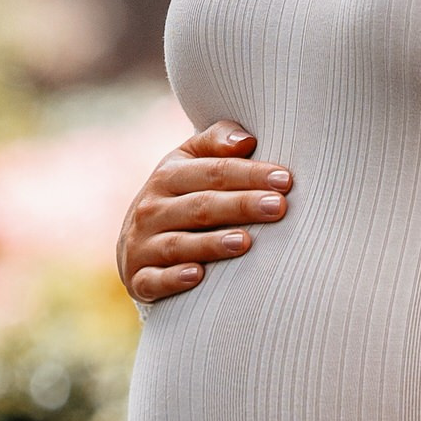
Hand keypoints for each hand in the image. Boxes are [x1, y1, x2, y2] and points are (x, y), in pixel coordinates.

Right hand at [117, 122, 291, 302]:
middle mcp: (151, 209)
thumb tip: (247, 139)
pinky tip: (197, 276)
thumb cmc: (180, 197)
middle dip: (241, 205)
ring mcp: (142, 245)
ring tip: (245, 242)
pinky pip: (154, 280)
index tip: (285, 179)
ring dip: (211, 244)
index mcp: (167, 175)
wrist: (136, 243)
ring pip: (178, 244)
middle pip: (201, 206)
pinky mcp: (139, 279)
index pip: (213, 171)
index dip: (249, 174)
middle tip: (278, 207)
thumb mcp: (189, 162)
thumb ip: (217, 142)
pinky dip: (173, 279)